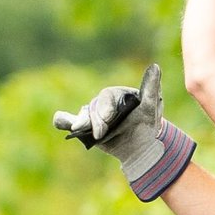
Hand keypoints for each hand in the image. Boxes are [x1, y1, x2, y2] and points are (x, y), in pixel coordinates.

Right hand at [53, 63, 197, 200]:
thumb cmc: (148, 125)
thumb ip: (151, 89)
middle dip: (96, 120)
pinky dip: (63, 120)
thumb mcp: (152, 108)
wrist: (141, 148)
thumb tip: (155, 67)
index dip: (106, 107)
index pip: (107, 97)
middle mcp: (103, 103)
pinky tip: (59, 121)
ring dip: (79, 122)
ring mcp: (93, 115)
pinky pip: (69, 121)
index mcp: (118, 94)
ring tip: (78, 129)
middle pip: (94, 108)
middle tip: (100, 133)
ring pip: (82, 115)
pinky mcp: (85, 127)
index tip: (108, 119)